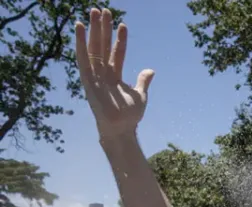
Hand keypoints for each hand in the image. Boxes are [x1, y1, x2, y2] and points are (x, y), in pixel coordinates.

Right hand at [75, 9, 154, 139]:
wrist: (121, 129)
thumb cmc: (129, 116)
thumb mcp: (140, 95)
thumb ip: (143, 81)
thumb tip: (150, 70)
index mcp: (114, 76)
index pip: (116, 53)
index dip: (120, 39)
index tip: (122, 24)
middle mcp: (102, 73)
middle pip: (102, 45)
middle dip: (103, 28)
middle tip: (103, 9)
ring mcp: (94, 75)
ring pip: (92, 47)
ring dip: (93, 29)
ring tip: (93, 11)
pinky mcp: (87, 79)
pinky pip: (82, 58)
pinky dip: (80, 43)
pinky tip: (80, 28)